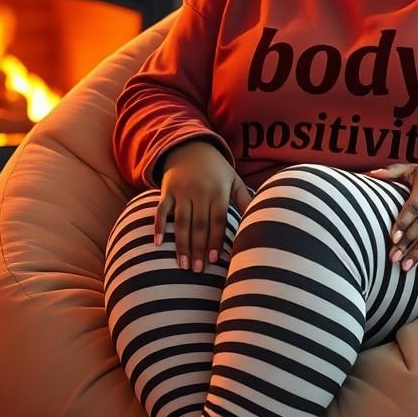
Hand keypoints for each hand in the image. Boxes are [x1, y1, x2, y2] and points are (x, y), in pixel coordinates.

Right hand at [154, 141, 252, 272]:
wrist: (190, 146)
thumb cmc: (217, 169)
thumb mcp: (234, 180)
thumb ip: (244, 200)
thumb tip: (260, 217)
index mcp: (218, 192)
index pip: (218, 220)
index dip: (216, 240)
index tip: (215, 259)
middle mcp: (200, 192)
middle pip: (199, 225)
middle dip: (198, 248)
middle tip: (197, 270)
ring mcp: (182, 191)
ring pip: (181, 221)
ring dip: (181, 244)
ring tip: (182, 264)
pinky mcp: (167, 191)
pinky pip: (161, 210)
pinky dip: (158, 226)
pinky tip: (157, 243)